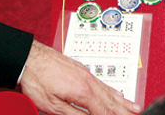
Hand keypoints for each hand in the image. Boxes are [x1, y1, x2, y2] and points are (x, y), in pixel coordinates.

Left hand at [19, 41, 140, 114]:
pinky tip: (116, 94)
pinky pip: (101, 83)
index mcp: (83, 92)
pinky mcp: (80, 70)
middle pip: (111, 101)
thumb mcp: (53, 106)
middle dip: (125, 112)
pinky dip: (112, 90)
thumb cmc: (37, 79)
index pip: (104, 112)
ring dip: (123, 102)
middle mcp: (88, 81)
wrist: (29, 57)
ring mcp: (85, 74)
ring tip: (135, 109)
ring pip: (109, 91)